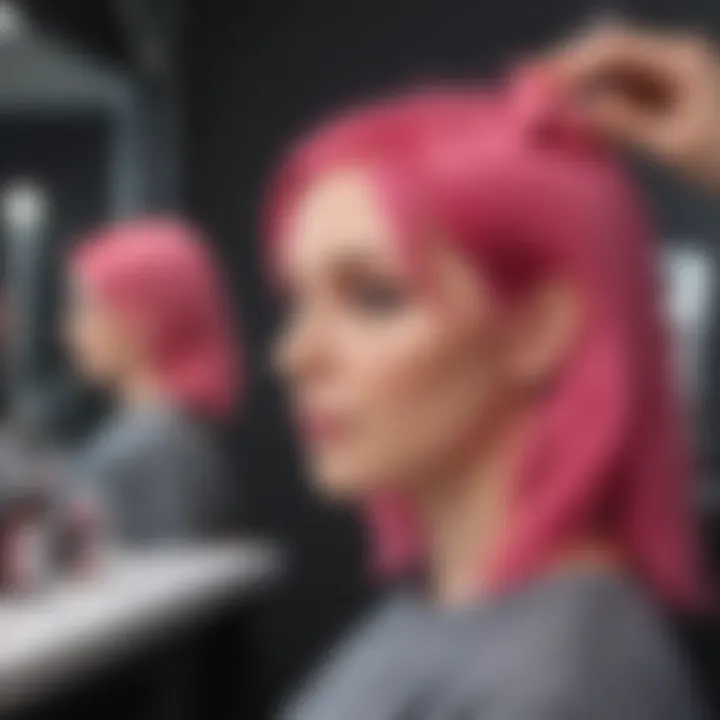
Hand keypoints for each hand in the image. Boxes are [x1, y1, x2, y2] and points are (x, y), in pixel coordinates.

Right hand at [543, 23, 719, 187]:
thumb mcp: (673, 144)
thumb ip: (623, 123)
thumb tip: (576, 110)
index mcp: (679, 60)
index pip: (613, 50)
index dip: (570, 62)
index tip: (536, 80)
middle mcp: (672, 60)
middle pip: (609, 53)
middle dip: (567, 65)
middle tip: (524, 79)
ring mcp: (667, 80)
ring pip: (610, 73)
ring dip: (576, 82)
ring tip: (538, 94)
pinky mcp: (663, 101)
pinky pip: (619, 94)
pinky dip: (592, 100)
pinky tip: (569, 112)